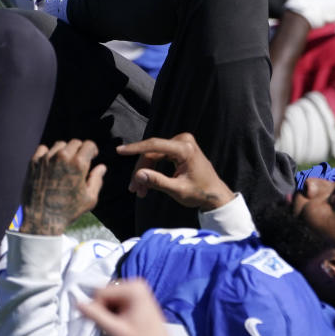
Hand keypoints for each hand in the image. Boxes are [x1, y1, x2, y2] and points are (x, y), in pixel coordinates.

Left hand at [21, 140, 105, 234]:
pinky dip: (48, 153)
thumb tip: (101, 167)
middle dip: (80, 150)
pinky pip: (43, 149)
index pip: (88, 144)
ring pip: (59, 145)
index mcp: (78, 164)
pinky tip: (51, 164)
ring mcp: (46, 159)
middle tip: (79, 162)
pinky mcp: (33, 163)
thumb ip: (97, 180)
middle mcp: (62, 157)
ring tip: (65, 164)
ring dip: (65, 151)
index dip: (92, 150)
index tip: (91, 157)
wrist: (41, 219)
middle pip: (75, 142)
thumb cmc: (68, 211)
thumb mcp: (90, 199)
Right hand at [77, 279, 190, 335]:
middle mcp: (138, 284)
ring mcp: (140, 290)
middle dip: (105, 310)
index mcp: (134, 288)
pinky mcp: (139, 298)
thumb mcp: (114, 329)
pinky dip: (116, 313)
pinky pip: (118, 302)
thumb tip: (77, 303)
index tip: (106, 324)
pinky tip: (124, 324)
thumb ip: (94, 315)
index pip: (100, 292)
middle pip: (105, 294)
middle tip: (114, 326)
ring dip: (110, 313)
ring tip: (121, 326)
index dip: (97, 309)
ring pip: (110, 299)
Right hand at [117, 133, 233, 210]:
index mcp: (185, 149)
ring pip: (153, 155)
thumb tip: (138, 175)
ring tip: (139, 191)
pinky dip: (152, 169)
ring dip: (145, 172)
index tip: (120, 151)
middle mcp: (184, 142)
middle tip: (134, 189)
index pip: (155, 145)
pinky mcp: (179, 148)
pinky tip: (146, 184)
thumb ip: (157, 182)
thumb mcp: (178, 190)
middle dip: (141, 171)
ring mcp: (182, 143)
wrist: (214, 194)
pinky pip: (159, 156)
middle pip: (152, 153)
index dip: (135, 148)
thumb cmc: (200, 193)